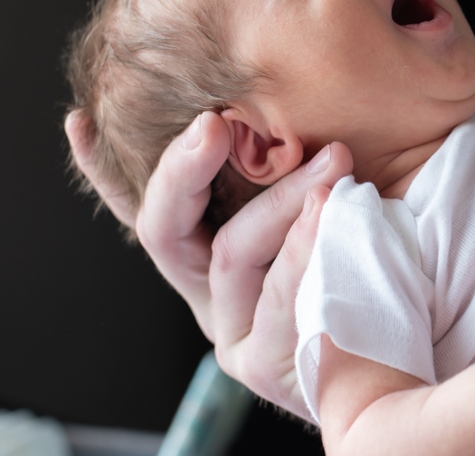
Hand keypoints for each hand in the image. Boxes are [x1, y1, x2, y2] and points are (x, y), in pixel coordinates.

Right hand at [65, 109, 351, 419]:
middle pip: (164, 229)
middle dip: (184, 168)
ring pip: (232, 252)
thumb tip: (286, 113)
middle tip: (215, 122)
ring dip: (281, 200)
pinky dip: (302, 248)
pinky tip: (329, 210)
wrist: (392, 356)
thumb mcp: (318, 216)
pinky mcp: (266, 360)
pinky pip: (278, 297)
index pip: (146, 212)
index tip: (82, 122)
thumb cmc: (359, 272)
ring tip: (332, 160)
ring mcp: (233, 332)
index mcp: (204, 263)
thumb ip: (290, 179)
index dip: (104, 174)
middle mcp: (206, 296)